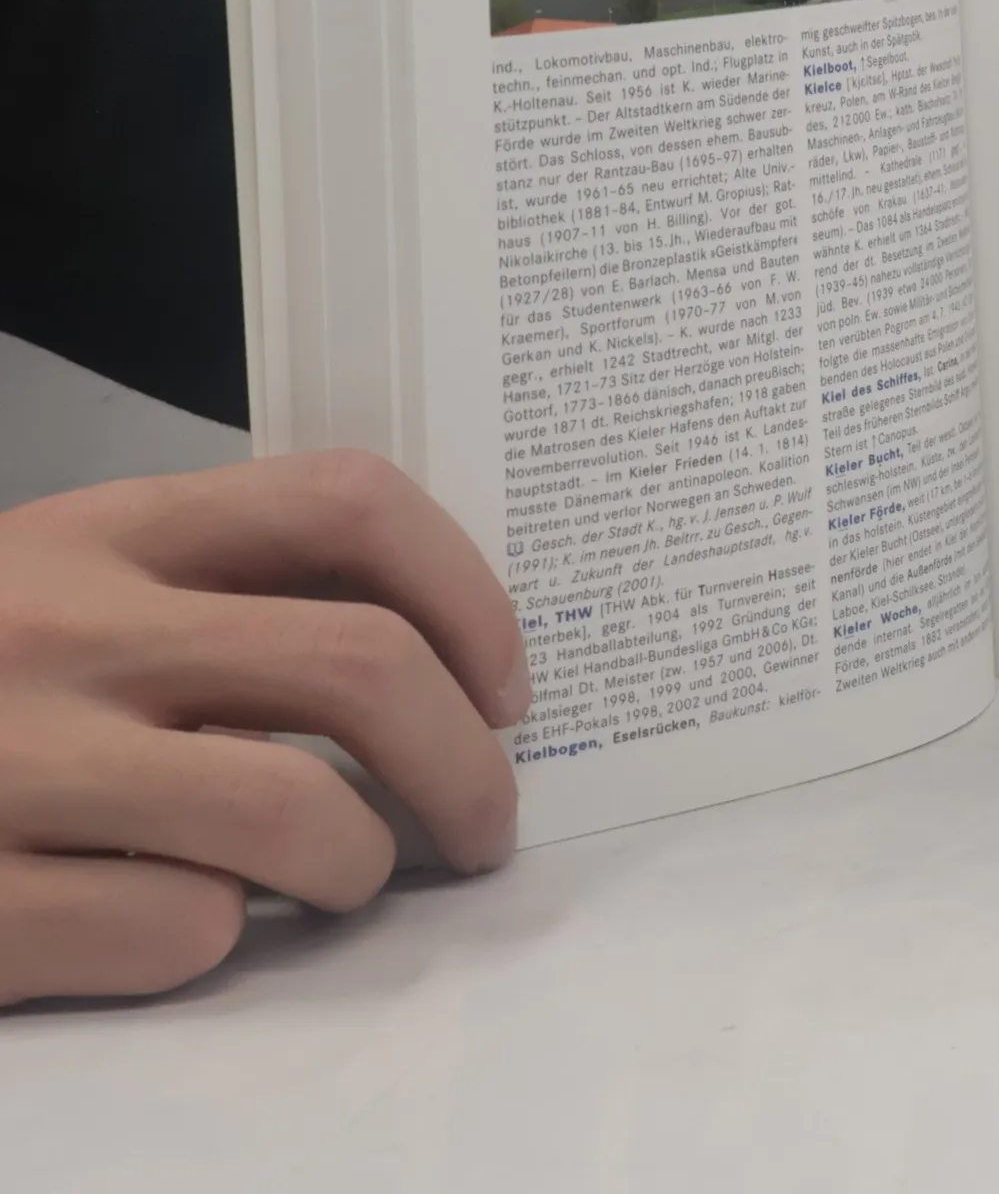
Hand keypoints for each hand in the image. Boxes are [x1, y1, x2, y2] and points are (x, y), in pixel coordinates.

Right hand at [0, 450, 527, 1006]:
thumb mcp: (68, 582)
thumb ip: (217, 590)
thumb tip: (437, 660)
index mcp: (109, 529)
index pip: (347, 501)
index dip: (468, 590)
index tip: (507, 681)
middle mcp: (69, 627)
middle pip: (360, 665)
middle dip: (469, 763)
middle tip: (487, 824)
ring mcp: (14, 762)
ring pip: (296, 816)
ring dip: (362, 867)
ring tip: (349, 881)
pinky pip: (177, 931)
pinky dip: (218, 939)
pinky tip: (184, 923)